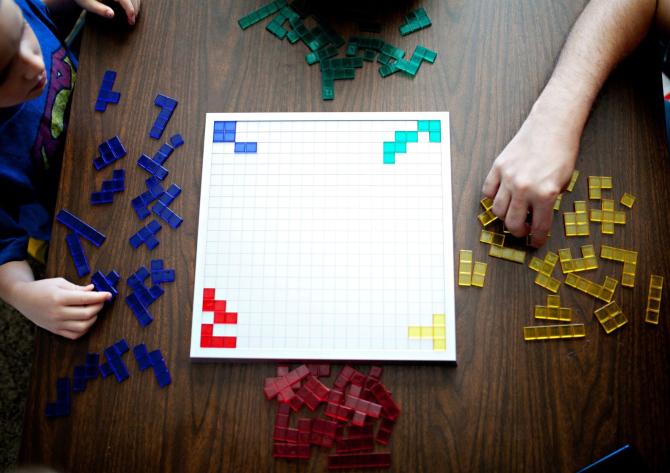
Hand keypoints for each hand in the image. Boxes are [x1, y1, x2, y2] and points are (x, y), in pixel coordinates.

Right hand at [10, 278, 110, 339]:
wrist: (22, 298)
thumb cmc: (42, 288)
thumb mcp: (59, 282)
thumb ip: (77, 288)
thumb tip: (94, 290)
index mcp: (59, 298)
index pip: (85, 299)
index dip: (100, 297)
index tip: (109, 294)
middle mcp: (58, 313)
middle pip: (86, 314)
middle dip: (99, 307)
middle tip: (101, 301)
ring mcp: (56, 323)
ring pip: (83, 327)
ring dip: (93, 319)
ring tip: (93, 310)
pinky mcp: (55, 330)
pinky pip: (74, 335)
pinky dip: (84, 329)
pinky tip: (86, 320)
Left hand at [75, 0, 140, 24]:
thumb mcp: (88, 4)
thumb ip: (99, 9)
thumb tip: (112, 15)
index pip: (126, 1)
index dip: (131, 13)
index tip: (131, 23)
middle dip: (135, 9)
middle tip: (132, 20)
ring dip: (136, 4)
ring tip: (132, 15)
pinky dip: (133, 1)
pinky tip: (129, 7)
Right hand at [482, 103, 579, 247]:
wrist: (551, 126)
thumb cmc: (562, 152)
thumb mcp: (564, 181)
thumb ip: (549, 200)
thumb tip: (537, 215)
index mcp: (545, 194)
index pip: (539, 226)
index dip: (537, 238)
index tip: (536, 242)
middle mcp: (524, 188)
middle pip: (513, 223)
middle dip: (518, 232)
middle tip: (523, 231)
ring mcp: (508, 177)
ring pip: (497, 210)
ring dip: (504, 217)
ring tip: (512, 215)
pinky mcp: (498, 167)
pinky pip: (488, 191)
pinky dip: (492, 198)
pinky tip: (502, 197)